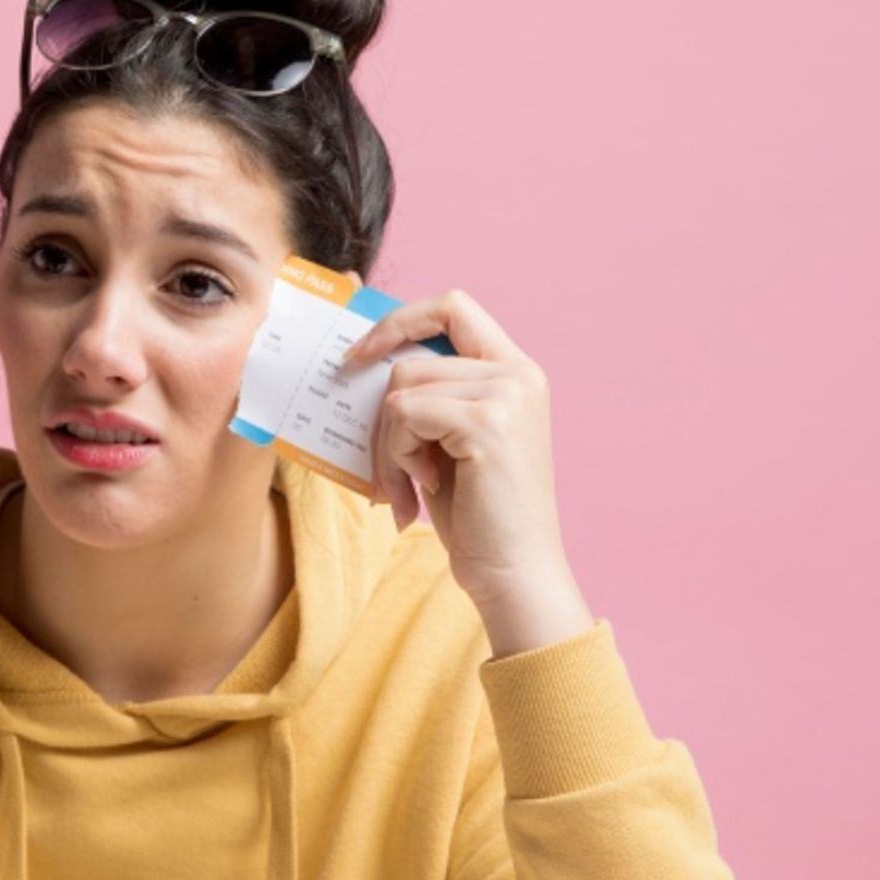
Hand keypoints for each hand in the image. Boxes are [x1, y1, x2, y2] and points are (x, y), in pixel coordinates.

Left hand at [341, 288, 574, 606]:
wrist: (514, 572)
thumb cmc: (478, 515)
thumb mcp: (450, 441)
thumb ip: (429, 395)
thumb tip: (361, 358)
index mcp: (516, 371)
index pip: (453, 307)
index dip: (400, 321)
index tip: (361, 355)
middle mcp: (519, 373)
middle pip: (411, 359)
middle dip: (382, 415)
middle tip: (386, 465)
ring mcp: (508, 394)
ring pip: (402, 389)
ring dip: (389, 444)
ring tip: (407, 485)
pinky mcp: (488, 422)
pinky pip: (405, 415)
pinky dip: (398, 455)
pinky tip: (423, 489)